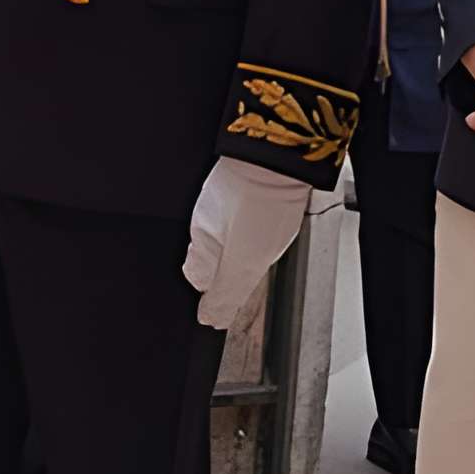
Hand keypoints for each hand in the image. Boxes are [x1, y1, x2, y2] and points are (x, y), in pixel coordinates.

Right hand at [183, 159, 312, 329]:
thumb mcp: (246, 262)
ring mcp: (222, 198)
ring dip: (238, 243)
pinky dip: (249, 221)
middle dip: (222, 268)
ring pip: (223, 230)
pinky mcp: (241, 182)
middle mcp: (206, 218)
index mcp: (202, 241)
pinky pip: (238, 209)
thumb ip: (226, 293)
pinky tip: (266, 222)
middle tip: (241, 281)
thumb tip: (208, 319)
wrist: (278, 154)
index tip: (221, 303)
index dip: (210, 291)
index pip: (196, 276)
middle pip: (208, 253)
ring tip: (257, 253)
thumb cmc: (261, 203)